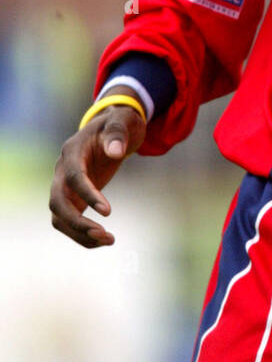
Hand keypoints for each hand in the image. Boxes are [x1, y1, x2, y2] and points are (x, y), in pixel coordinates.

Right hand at [49, 104, 146, 247]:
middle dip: (77, 221)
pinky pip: (70, 221)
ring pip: (59, 216)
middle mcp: (63, 170)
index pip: (74, 176)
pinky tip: (105, 240)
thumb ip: (118, 133)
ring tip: (109, 240)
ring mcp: (65, 185)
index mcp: (72, 150)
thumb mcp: (123, 121)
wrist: (112, 129)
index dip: (88, 195)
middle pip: (57, 201)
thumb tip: (115, 152)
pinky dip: (83, 234)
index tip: (108, 212)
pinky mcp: (73, 197)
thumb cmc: (119, 124)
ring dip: (79, 233)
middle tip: (104, 234)